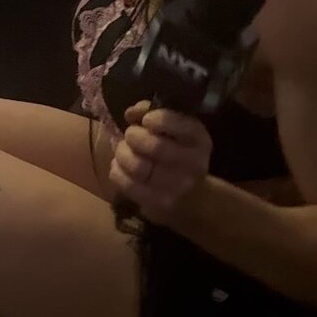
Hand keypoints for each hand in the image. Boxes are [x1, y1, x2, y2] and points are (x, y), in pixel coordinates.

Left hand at [109, 102, 212, 224]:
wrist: (191, 197)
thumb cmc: (177, 153)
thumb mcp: (175, 130)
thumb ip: (153, 113)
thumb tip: (131, 113)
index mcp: (199, 140)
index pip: (180, 125)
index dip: (157, 118)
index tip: (146, 120)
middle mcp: (193, 164)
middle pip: (155, 146)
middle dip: (134, 135)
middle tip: (130, 135)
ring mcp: (177, 187)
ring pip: (138, 166)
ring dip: (122, 153)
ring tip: (122, 150)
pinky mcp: (158, 204)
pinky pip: (127, 184)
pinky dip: (117, 171)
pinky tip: (120, 166)